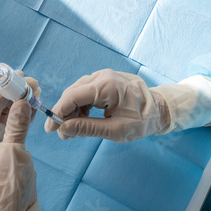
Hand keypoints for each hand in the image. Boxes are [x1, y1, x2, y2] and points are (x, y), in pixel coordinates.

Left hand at [0, 74, 54, 210]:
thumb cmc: (9, 189)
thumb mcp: (14, 154)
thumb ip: (17, 125)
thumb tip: (23, 100)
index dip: (5, 89)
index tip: (21, 77)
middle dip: (14, 94)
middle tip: (32, 83)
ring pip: (5, 114)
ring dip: (19, 103)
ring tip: (36, 91)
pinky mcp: (4, 146)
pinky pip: (12, 125)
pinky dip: (22, 115)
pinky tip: (33, 106)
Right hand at [44, 69, 169, 142]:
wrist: (160, 110)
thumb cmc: (142, 121)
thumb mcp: (114, 130)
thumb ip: (86, 129)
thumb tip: (63, 129)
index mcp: (106, 86)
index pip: (72, 97)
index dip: (57, 113)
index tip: (50, 129)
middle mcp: (103, 76)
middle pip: (73, 93)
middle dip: (64, 113)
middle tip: (62, 133)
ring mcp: (105, 76)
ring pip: (78, 92)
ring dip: (72, 110)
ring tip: (73, 129)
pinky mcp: (106, 80)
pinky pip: (86, 91)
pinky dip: (81, 105)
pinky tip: (82, 119)